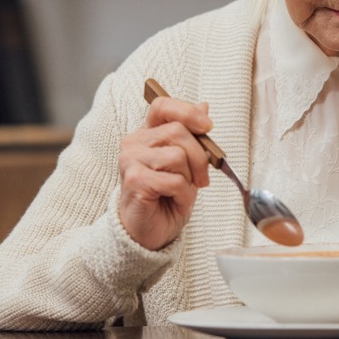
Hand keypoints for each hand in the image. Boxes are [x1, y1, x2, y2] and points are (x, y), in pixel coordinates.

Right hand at [117, 95, 212, 250]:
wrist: (147, 232)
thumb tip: (204, 106)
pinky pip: (174, 180)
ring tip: (181, 191)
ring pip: (178, 156)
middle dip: (200, 157)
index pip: (162, 106)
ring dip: (190, 178)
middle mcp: (134, 143)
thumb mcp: (186, 163)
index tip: (208, 127)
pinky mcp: (134, 181)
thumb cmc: (166, 197)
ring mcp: (130, 161)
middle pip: (178, 131)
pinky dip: (183, 194)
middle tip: (201, 178)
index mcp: (147, 134)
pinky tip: (173, 200)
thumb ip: (191, 135)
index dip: (187, 112)